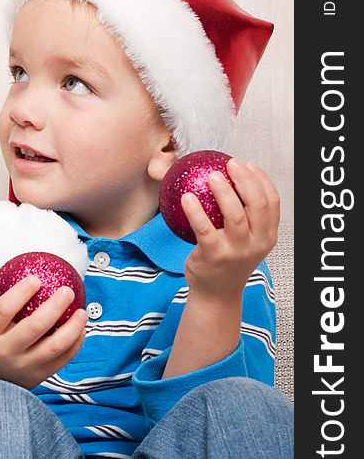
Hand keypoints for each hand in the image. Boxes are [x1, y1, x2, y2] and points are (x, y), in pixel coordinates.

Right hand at [0, 256, 87, 390]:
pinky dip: (76, 344)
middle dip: (54, 307)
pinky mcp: (38, 376)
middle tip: (68, 290)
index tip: (37, 278)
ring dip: (72, 328)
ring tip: (82, 311)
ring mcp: (23, 366)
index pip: (3, 310)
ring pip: (53, 347)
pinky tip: (82, 328)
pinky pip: (62, 359)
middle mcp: (4, 351)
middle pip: (33, 328)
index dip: (20, 293)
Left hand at [181, 159, 279, 301]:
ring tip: (212, 175)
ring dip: (223, 191)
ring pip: (234, 214)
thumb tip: (230, 179)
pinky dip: (195, 211)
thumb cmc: (228, 261)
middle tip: (231, 164)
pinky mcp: (214, 255)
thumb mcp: (245, 241)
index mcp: (267, 236)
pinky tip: (186, 197)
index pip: (272, 202)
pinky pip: (204, 228)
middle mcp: (256, 243)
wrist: (217, 294)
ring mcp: (237, 251)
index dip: (262, 180)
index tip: (249, 165)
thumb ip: (244, 217)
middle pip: (257, 204)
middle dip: (246, 179)